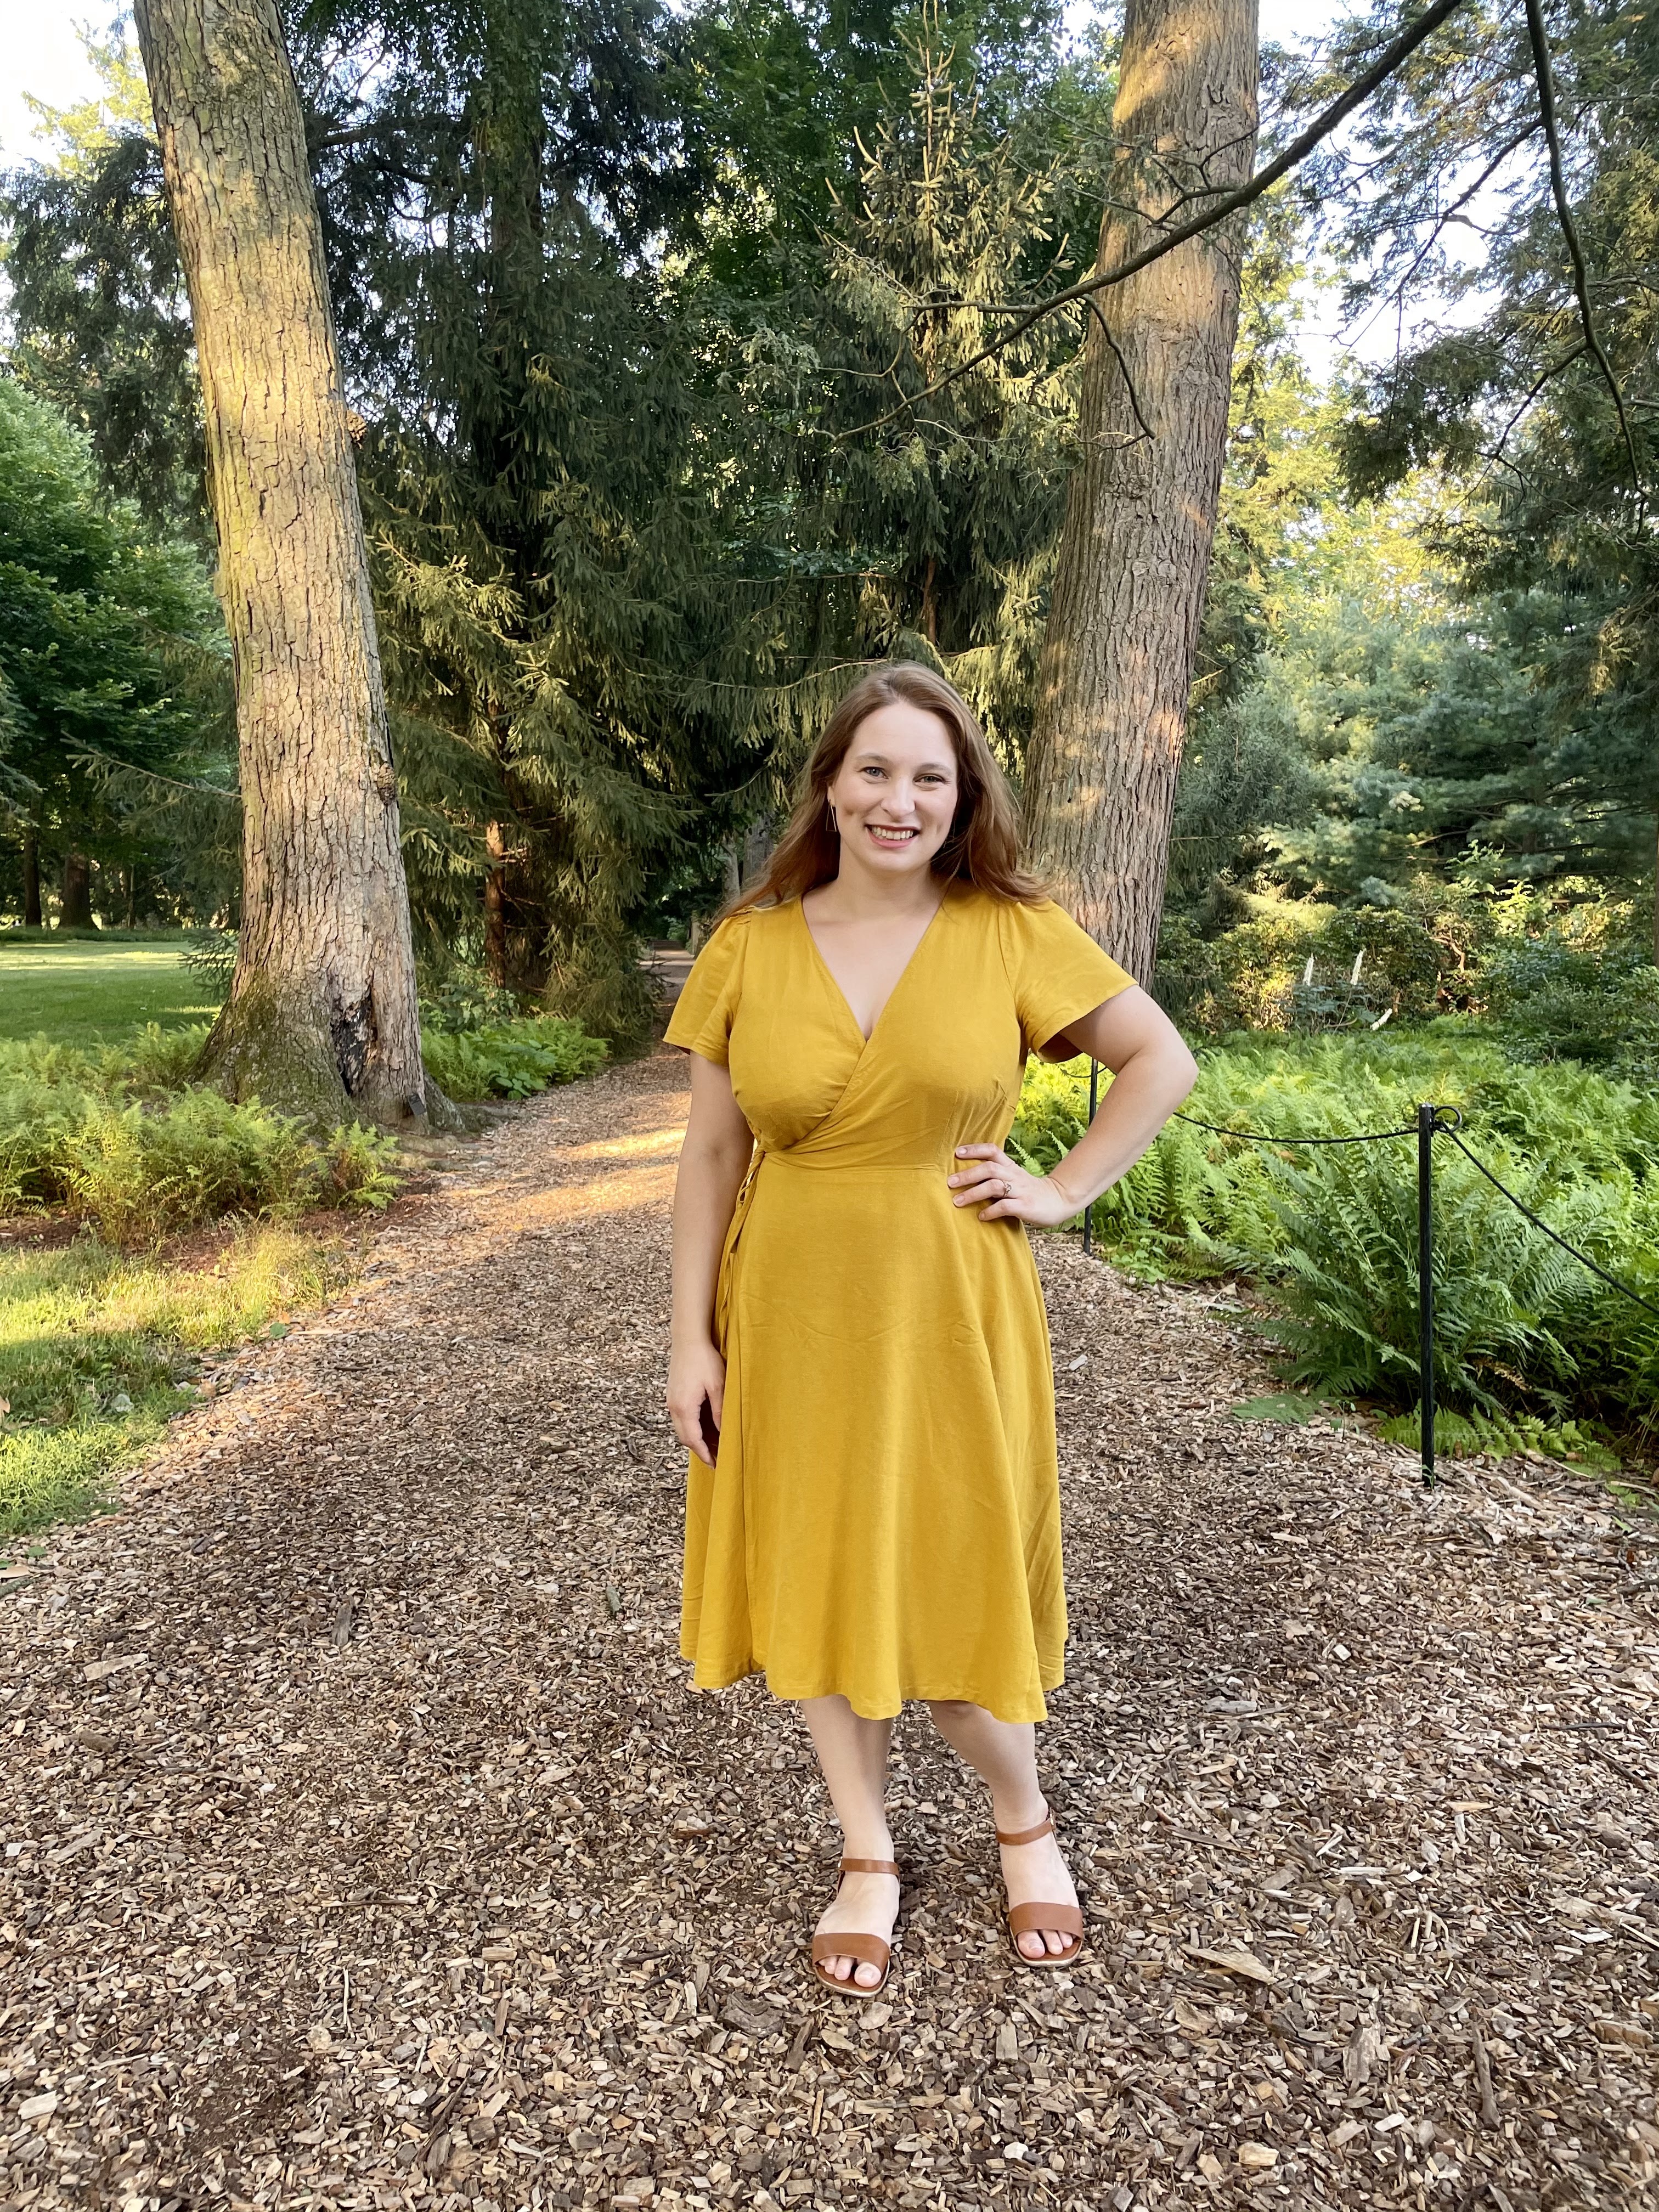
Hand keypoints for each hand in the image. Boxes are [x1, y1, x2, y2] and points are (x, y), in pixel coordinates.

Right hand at [667, 1338, 725, 1466]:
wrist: (687, 1339)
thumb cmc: (704, 1359)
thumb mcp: (718, 1387)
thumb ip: (719, 1411)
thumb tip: (722, 1432)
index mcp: (684, 1407)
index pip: (693, 1440)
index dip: (704, 1454)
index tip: (714, 1465)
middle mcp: (673, 1407)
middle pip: (685, 1437)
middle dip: (700, 1449)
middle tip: (717, 1457)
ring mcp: (671, 1400)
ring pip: (682, 1428)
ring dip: (696, 1438)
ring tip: (714, 1443)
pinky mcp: (673, 1394)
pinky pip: (681, 1418)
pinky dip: (692, 1426)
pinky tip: (705, 1425)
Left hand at [948, 1145, 1082, 1228]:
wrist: (1059, 1201)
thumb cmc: (1031, 1191)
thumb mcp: (1015, 1178)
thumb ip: (996, 1176)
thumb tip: (966, 1177)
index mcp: (1011, 1167)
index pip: (992, 1151)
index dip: (975, 1149)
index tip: (957, 1153)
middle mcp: (1014, 1176)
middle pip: (989, 1168)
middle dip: (967, 1175)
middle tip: (950, 1182)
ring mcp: (1020, 1191)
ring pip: (994, 1186)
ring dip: (973, 1193)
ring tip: (957, 1201)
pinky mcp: (1025, 1206)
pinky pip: (1005, 1206)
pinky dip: (990, 1211)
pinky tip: (981, 1217)